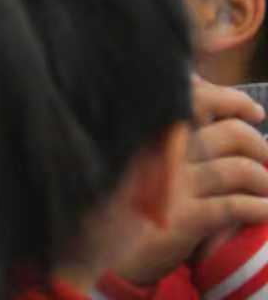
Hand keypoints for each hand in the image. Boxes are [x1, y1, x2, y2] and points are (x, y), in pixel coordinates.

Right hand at [112, 79, 267, 283]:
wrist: (103, 254)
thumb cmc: (122, 207)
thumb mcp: (137, 162)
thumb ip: (162, 138)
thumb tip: (196, 105)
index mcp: (153, 133)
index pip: (198, 99)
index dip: (231, 100)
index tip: (253, 111)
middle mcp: (166, 153)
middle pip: (230, 134)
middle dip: (258, 144)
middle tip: (265, 156)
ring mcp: (177, 185)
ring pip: (240, 170)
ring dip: (264, 180)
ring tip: (267, 190)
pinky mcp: (187, 217)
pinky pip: (236, 206)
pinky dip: (260, 208)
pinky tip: (266, 212)